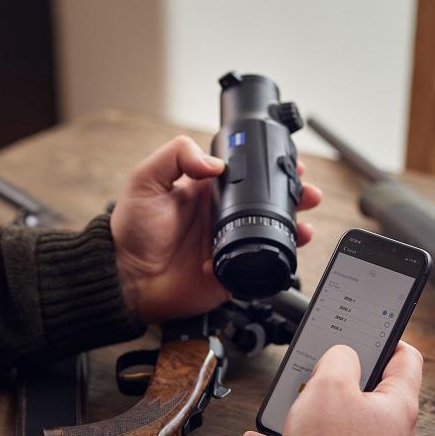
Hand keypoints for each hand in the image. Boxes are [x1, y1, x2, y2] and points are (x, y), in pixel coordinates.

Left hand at [111, 135, 321, 324]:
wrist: (126, 278)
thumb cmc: (130, 231)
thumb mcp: (145, 181)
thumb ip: (175, 157)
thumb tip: (215, 162)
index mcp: (205, 191)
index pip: (246, 175)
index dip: (270, 168)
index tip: (290, 164)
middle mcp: (221, 216)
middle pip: (267, 202)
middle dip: (293, 196)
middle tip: (308, 193)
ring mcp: (228, 244)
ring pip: (271, 232)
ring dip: (294, 226)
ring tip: (306, 221)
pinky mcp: (231, 272)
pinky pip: (262, 266)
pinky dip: (279, 257)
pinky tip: (289, 247)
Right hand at [240, 342, 422, 435]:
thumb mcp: (328, 384)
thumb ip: (339, 359)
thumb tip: (342, 357)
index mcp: (399, 408)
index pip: (406, 361)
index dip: (389, 340)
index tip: (372, 332)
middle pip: (370, 396)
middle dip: (338, 382)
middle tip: (319, 371)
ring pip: (341, 428)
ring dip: (310, 415)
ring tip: (285, 409)